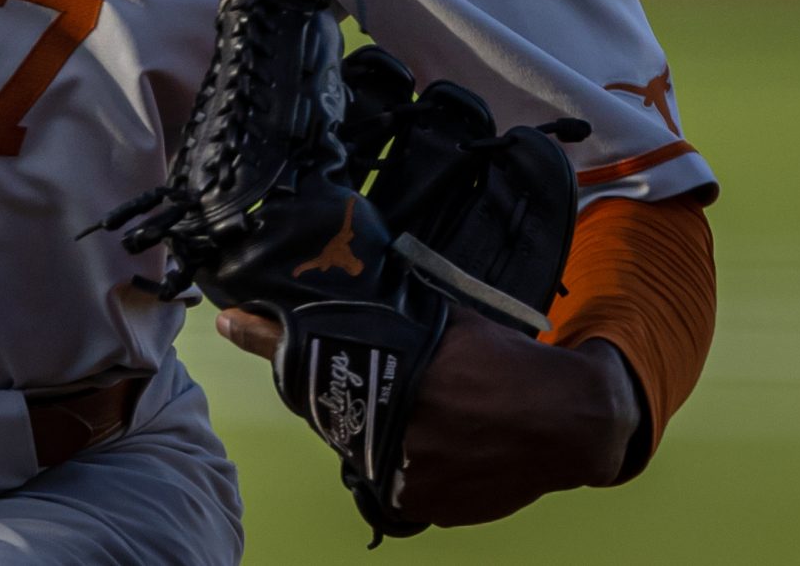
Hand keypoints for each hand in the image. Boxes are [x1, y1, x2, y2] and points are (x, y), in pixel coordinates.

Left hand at [217, 305, 639, 526]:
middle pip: (332, 408)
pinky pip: (393, 483)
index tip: (230, 322)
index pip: (312, 355)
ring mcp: (409, 474)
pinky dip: (405, 463)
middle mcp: (397, 429)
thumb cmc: (509, 362)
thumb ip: (395, 320)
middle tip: (369, 380)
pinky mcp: (427, 506)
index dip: (266, 338)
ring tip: (423, 414)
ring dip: (373, 430)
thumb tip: (344, 292)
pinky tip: (439, 445)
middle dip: (335, 392)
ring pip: (359, 448)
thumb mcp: (450, 325)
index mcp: (400, 376)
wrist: (570, 421)